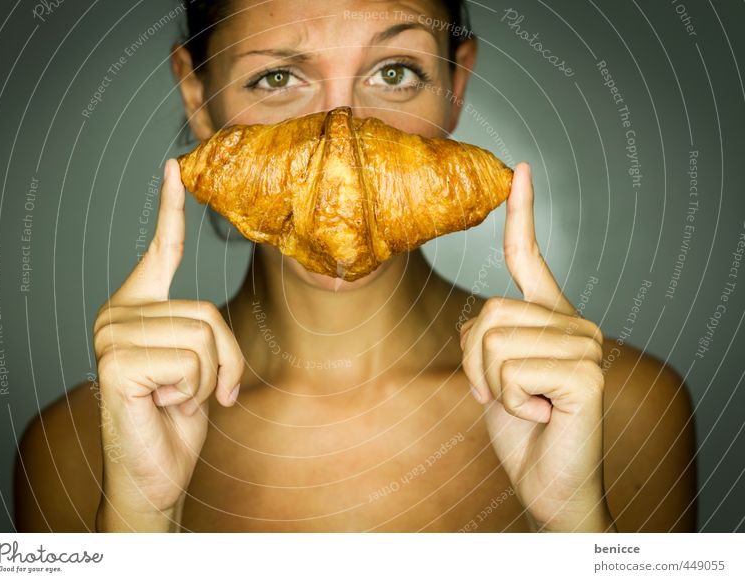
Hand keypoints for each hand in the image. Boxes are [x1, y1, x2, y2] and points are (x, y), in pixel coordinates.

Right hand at [92, 159, 243, 530]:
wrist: (158, 473)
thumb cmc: (179, 418)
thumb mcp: (203, 366)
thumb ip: (203, 331)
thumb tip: (209, 316)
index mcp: (141, 308)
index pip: (163, 251)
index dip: (170, 209)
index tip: (175, 166)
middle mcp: (119, 314)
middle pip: (208, 310)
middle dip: (225, 361)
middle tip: (205, 392)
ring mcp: (112, 335)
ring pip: (204, 335)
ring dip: (209, 379)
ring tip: (180, 399)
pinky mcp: (116, 360)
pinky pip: (190, 360)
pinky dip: (193, 392)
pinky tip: (163, 405)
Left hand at [460, 163, 613, 531]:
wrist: (549, 484)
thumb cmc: (522, 430)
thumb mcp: (492, 376)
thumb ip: (486, 339)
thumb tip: (480, 320)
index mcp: (548, 317)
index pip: (529, 257)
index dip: (522, 213)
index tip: (519, 169)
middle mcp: (573, 323)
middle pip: (487, 311)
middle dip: (476, 362)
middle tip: (504, 394)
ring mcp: (586, 346)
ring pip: (495, 339)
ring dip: (493, 384)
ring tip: (527, 405)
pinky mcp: (587, 373)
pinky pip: (513, 370)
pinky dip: (512, 402)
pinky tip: (543, 415)